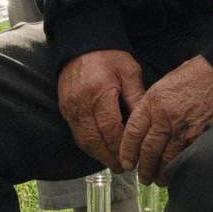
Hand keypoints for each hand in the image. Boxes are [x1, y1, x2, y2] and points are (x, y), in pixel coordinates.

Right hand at [58, 50, 144, 173]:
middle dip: (109, 157)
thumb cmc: (108, 55)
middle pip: (94, 140)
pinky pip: (76, 133)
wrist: (81, 42)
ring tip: (113, 163)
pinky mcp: (64, 108)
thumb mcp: (129, 72)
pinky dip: (88, 144)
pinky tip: (99, 149)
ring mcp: (70, 107)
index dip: (120, 148)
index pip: (110, 129)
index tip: (132, 159)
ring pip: (83, 140)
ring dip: (98, 154)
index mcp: (99, 94)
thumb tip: (147, 123)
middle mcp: (81, 104)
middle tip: (123, 169)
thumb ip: (137, 98)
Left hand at [120, 56, 212, 182]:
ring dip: (160, 173)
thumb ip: (151, 107)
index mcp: (153, 102)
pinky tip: (177, 173)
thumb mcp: (163, 85)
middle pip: (148, 151)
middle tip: (142, 177)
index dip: (127, 151)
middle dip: (144, 168)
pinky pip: (186, 157)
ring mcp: (185, 129)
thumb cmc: (193, 77)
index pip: (133, 133)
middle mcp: (166, 117)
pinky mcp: (202, 136)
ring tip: (157, 180)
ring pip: (167, 159)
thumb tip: (143, 129)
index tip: (127, 162)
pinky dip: (180, 168)